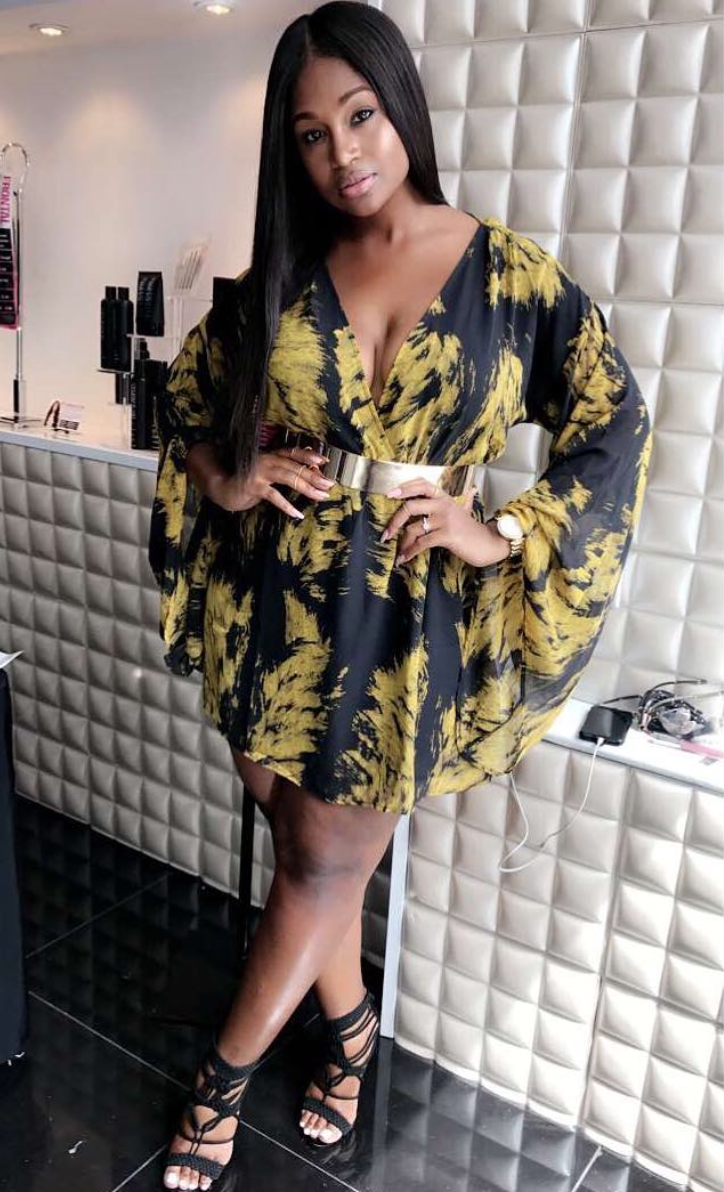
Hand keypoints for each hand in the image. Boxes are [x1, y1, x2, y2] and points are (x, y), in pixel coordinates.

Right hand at [209, 444, 336, 516]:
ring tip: (320, 496)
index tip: (325, 461)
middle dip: (314, 475)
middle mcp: (266, 460)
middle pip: (295, 466)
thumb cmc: (248, 482)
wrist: (221, 487)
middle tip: (329, 484)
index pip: (293, 452)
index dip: (309, 456)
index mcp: (270, 455)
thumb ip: (283, 472)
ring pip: (288, 477)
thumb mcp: (266, 474)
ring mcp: (259, 472)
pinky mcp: (253, 486)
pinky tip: (297, 514)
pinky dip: (287, 506)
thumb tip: (308, 477)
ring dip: (307, 487)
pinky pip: (274, 496)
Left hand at [380, 478, 510, 567]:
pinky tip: (405, 558)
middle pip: (410, 506)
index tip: (389, 495)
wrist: (488, 544)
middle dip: (394, 522)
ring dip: (402, 543)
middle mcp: (444, 504)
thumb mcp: (463, 510)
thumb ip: (458, 500)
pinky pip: (421, 543)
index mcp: (444, 497)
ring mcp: (445, 519)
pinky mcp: (447, 535)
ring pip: (413, 528)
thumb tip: (469, 489)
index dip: (404, 488)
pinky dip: (410, 552)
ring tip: (399, 553)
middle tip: (386, 534)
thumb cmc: (470, 529)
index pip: (421, 484)